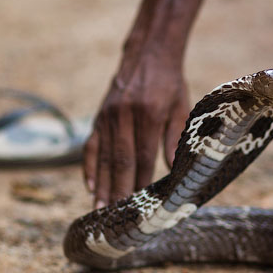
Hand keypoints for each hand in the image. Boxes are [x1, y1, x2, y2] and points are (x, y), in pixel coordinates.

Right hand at [83, 53, 189, 207]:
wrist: (149, 54)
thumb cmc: (170, 84)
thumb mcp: (182, 107)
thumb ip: (176, 137)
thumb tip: (175, 170)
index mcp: (149, 113)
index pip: (143, 155)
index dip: (140, 182)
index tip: (139, 205)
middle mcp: (125, 115)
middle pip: (120, 160)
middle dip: (116, 190)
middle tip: (112, 218)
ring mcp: (109, 115)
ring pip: (104, 156)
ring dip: (101, 185)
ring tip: (99, 210)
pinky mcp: (100, 116)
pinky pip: (92, 145)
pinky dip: (90, 167)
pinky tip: (90, 186)